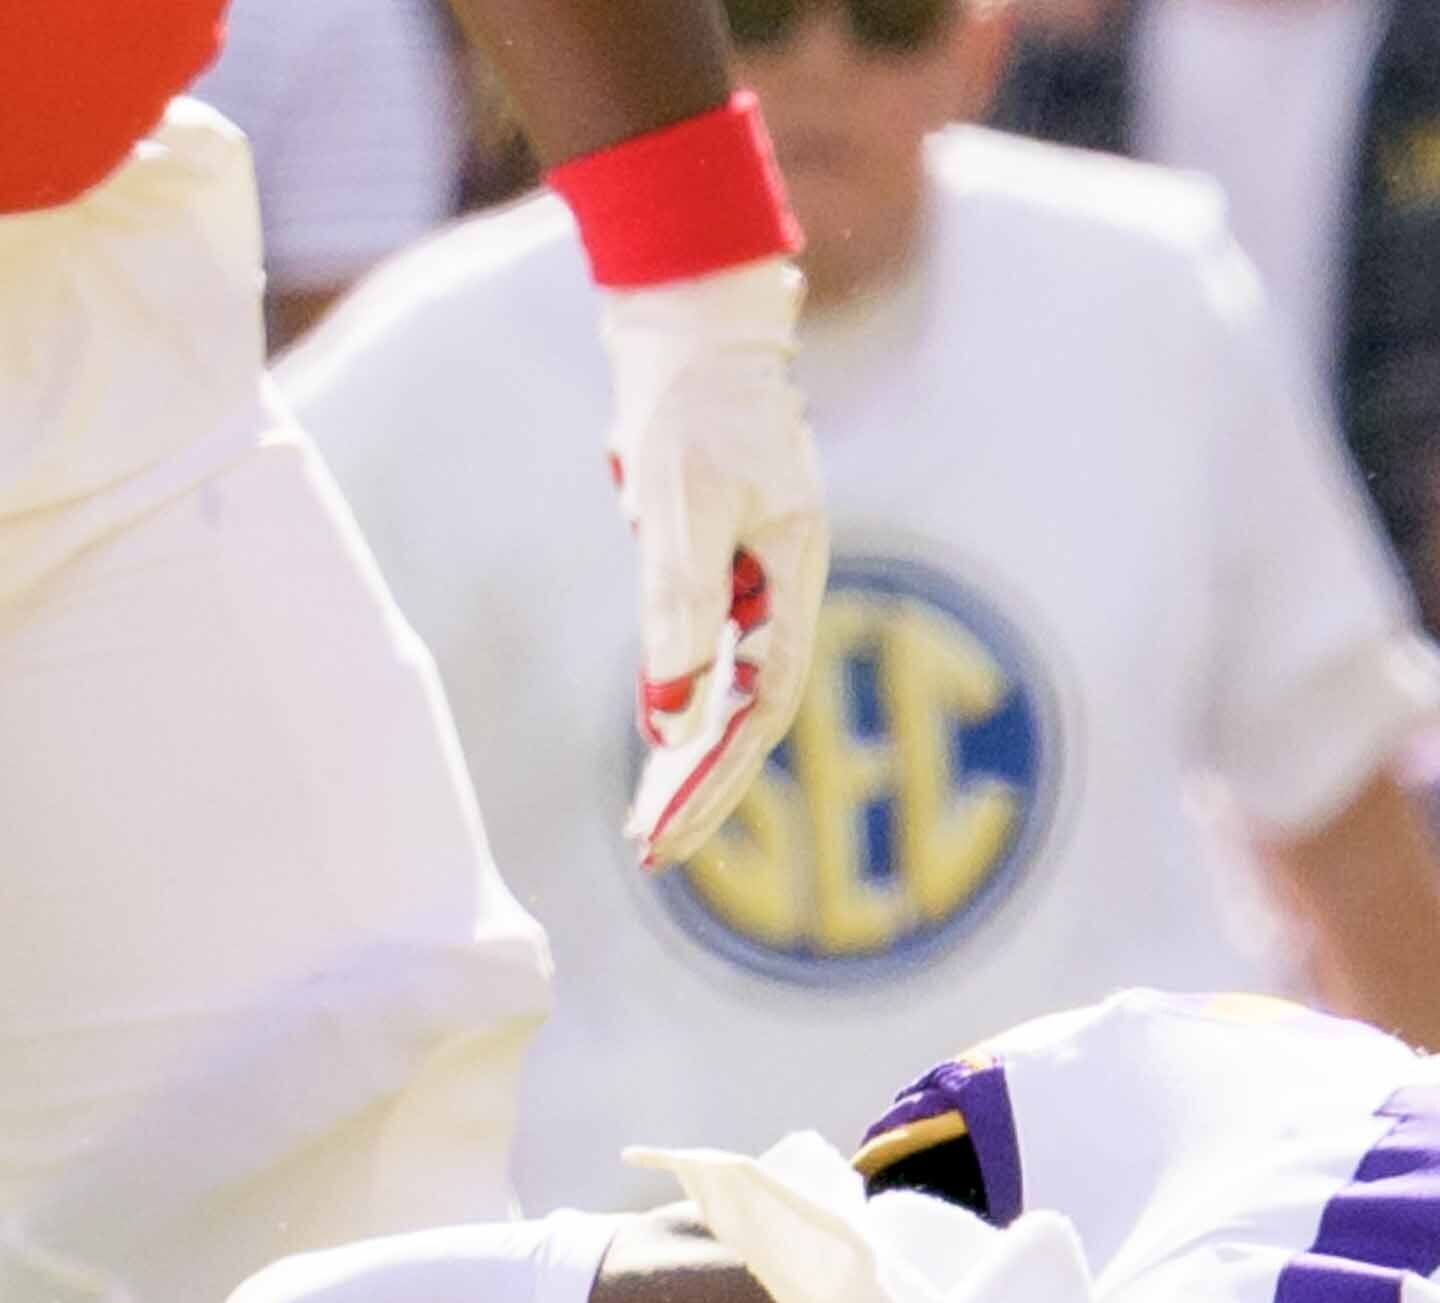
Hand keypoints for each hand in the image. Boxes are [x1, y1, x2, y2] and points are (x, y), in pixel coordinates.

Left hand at [598, 256, 821, 868]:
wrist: (684, 312)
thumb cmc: (689, 400)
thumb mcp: (680, 508)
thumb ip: (677, 611)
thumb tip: (668, 720)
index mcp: (793, 573)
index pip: (762, 706)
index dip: (718, 777)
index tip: (666, 833)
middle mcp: (777, 582)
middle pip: (747, 710)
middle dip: (701, 786)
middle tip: (651, 854)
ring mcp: (747, 569)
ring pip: (724, 684)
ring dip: (686, 753)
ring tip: (646, 818)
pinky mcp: (711, 552)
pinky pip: (700, 645)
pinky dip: (677, 694)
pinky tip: (656, 730)